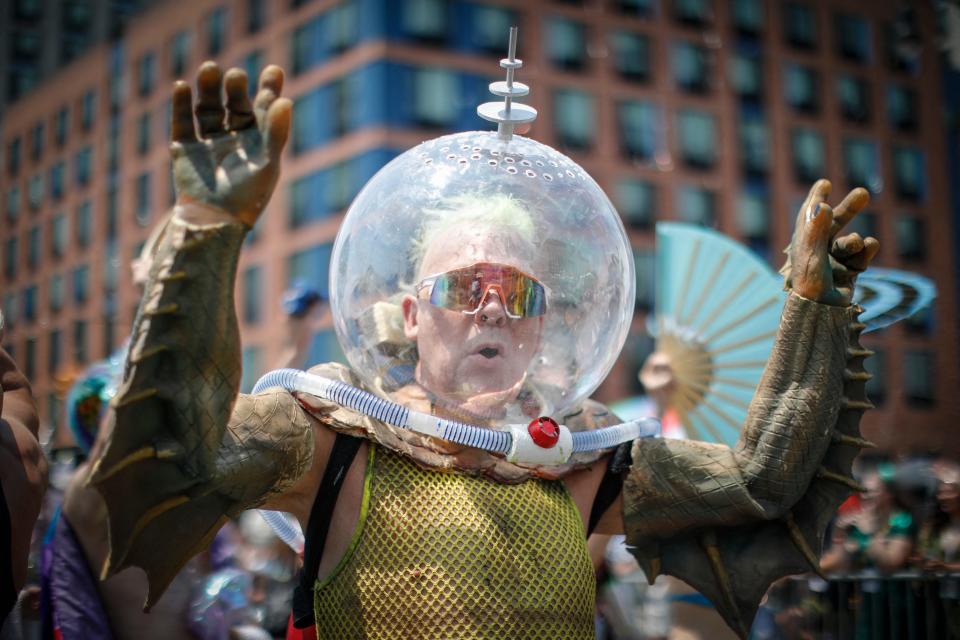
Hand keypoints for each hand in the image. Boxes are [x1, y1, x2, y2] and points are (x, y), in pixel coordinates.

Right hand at [170, 61, 290, 225]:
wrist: (214, 221)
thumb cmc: (248, 196)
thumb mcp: (267, 163)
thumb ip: (276, 132)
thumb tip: (286, 100)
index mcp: (258, 141)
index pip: (264, 108)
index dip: (269, 89)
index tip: (275, 71)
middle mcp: (234, 137)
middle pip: (235, 103)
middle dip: (235, 88)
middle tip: (236, 75)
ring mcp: (208, 141)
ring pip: (208, 108)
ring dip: (208, 88)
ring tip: (210, 69)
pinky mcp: (185, 148)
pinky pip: (182, 121)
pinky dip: (180, 104)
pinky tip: (181, 86)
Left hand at [784, 179, 879, 305]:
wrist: (821, 314)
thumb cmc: (809, 283)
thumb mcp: (811, 253)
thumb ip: (816, 228)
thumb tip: (822, 204)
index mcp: (803, 243)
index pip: (809, 216)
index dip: (816, 199)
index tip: (824, 184)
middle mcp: (818, 250)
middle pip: (835, 223)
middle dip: (850, 208)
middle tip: (864, 193)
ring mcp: (835, 261)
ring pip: (852, 240)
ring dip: (854, 241)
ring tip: (853, 245)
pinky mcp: (850, 272)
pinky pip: (863, 253)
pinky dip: (866, 251)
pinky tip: (865, 251)